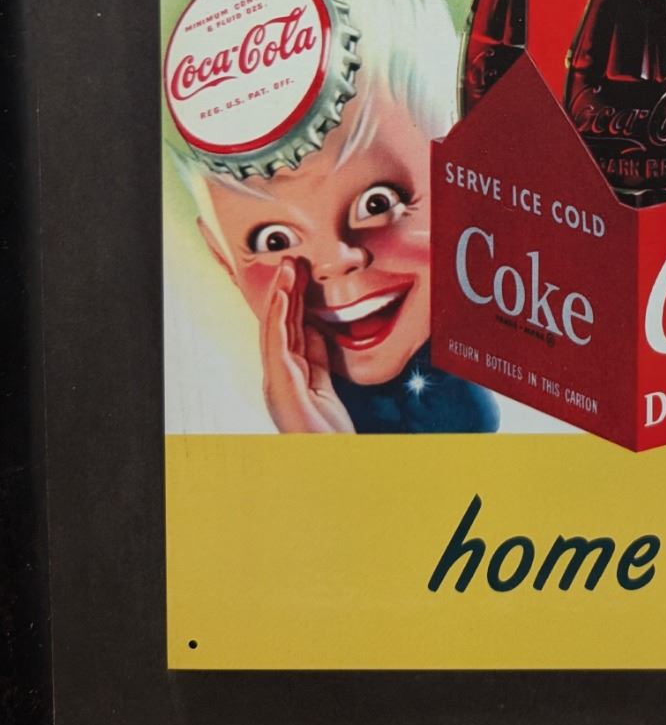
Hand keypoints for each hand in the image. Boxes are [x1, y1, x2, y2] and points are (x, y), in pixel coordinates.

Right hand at [260, 256, 354, 434]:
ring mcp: (276, 384)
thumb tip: (314, 329)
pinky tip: (283, 297)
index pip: (287, 330)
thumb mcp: (325, 385)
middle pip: (278, 325)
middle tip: (290, 260)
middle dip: (283, 290)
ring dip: (279, 296)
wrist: (332, 465)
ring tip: (287, 268)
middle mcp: (277, 378)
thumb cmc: (329, 432)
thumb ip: (317, 358)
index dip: (291, 300)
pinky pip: (277, 347)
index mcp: (288, 376)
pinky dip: (278, 319)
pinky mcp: (282, 389)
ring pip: (274, 330)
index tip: (297, 272)